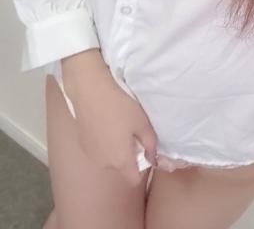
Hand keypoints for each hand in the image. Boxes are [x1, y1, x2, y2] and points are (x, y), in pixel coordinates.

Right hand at [63, 53, 157, 186]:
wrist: (90, 92)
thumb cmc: (120, 107)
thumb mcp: (142, 123)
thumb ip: (150, 144)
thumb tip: (153, 158)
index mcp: (121, 161)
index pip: (133, 179)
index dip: (142, 168)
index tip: (144, 151)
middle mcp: (104, 164)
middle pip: (121, 168)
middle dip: (128, 155)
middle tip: (132, 132)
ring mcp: (91, 155)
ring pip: (109, 159)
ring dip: (115, 149)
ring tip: (118, 126)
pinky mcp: (82, 145)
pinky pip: (98, 150)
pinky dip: (103, 142)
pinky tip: (105, 123)